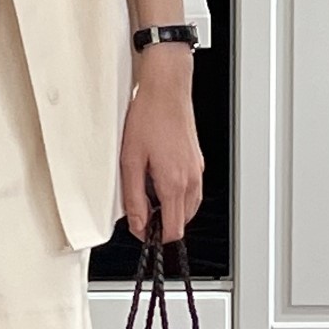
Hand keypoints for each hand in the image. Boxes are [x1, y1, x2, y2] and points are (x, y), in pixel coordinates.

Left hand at [119, 48, 202, 242]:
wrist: (167, 90)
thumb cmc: (149, 117)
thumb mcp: (131, 160)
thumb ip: (134, 197)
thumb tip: (136, 222)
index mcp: (175, 183)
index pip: (173, 230)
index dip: (154, 238)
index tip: (141, 233)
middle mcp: (191, 179)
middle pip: (182, 222)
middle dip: (162, 224)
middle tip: (141, 213)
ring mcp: (197, 170)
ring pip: (189, 207)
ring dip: (170, 210)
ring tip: (148, 195)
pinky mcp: (196, 161)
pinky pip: (191, 190)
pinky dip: (177, 195)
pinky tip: (160, 181)